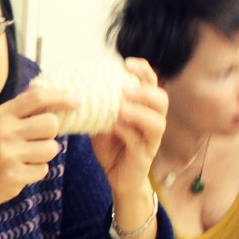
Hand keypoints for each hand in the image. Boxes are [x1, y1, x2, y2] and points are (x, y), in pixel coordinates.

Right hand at [0, 84, 66, 214]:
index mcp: (0, 115)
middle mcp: (4, 131)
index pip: (36, 98)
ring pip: (51, 148)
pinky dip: (35, 172)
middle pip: (51, 124)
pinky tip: (19, 172)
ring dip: (44, 155)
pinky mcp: (14, 175)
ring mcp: (8, 154)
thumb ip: (20, 113)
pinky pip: (43, 169)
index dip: (60, 97)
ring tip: (25, 158)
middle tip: (37, 140)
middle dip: (50, 134)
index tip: (77, 100)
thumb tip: (52, 99)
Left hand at [90, 58, 167, 194]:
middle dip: (145, 91)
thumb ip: (98, 105)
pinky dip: (128, 132)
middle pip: (161, 99)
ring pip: (157, 122)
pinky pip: (140, 142)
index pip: (151, 83)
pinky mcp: (145, 156)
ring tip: (121, 107)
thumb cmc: (111, 145)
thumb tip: (77, 86)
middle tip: (125, 88)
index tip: (126, 63)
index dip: (143, 71)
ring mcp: (152, 139)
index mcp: (145, 107)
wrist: (116, 176)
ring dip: (139, 112)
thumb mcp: (102, 120)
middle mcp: (153, 120)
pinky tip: (114, 126)